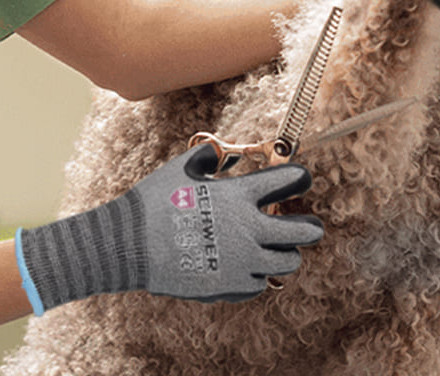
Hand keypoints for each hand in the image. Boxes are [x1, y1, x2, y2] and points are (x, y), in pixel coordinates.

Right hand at [15, 145, 323, 314]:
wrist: (129, 245)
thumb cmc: (153, 202)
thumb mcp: (180, 168)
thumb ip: (208, 158)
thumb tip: (219, 152)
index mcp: (241, 195)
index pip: (293, 180)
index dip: (300, 177)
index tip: (298, 179)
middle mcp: (250, 229)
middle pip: (307, 231)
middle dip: (310, 226)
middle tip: (306, 225)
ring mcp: (243, 262)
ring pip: (290, 262)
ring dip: (287, 253)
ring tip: (277, 248)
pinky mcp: (231, 287)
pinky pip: (262, 283)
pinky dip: (259, 275)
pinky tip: (247, 266)